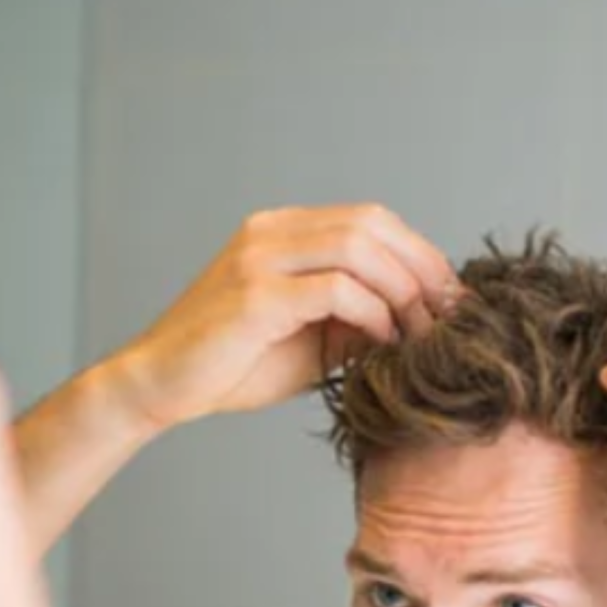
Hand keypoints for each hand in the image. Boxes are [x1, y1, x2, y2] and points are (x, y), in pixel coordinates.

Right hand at [100, 205, 457, 431]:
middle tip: (449, 312)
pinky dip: (372, 313)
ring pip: (359, 247)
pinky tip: (383, 342)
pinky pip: (336, 289)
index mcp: (280, 231)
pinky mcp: (256, 295)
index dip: (418, 253)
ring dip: (402, 289)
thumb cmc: (227, 368)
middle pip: (372, 222)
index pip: (369, 220)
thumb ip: (354, 320)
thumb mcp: (308, 341)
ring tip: (422, 330)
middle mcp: (270, 232)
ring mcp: (260, 258)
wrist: (157, 387)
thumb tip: (416, 320)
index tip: (446, 298)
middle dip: (422, 265)